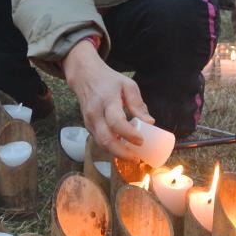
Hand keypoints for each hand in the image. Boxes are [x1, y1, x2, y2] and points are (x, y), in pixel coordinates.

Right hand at [63, 39, 153, 157]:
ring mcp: (89, 122)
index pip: (116, 122)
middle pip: (106, 139)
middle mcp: (95, 114)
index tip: (141, 141)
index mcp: (107, 101)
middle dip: (122, 153)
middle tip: (137, 159)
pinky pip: (99, 142)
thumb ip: (138, 104)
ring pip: (101, 144)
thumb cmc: (108, 80)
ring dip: (116, 154)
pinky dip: (110, 149)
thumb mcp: (127, 85)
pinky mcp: (88, 127)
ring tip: (132, 158)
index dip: (129, 134)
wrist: (85, 77)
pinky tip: (122, 150)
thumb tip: (150, 123)